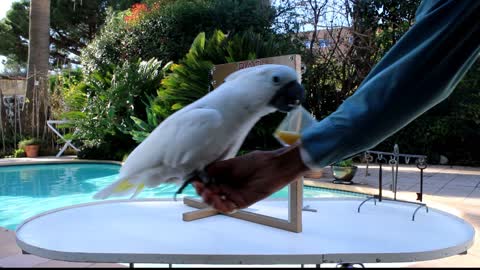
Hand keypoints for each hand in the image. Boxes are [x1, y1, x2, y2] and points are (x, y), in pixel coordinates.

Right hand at [193, 143, 308, 212]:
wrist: (272, 166)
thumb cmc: (255, 162)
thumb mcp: (232, 163)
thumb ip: (218, 168)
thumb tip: (203, 172)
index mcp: (225, 178)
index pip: (208, 185)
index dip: (200, 185)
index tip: (194, 181)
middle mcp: (228, 188)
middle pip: (211, 195)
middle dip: (203, 193)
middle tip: (200, 188)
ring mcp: (235, 196)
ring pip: (218, 203)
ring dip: (210, 201)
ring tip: (207, 194)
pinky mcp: (243, 202)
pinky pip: (229, 208)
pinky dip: (221, 207)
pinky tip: (217, 201)